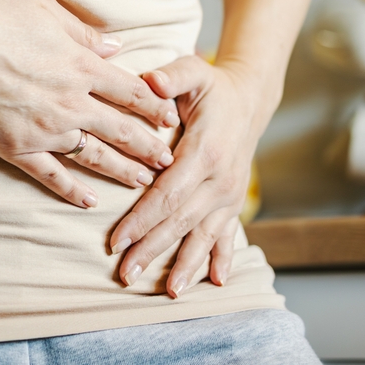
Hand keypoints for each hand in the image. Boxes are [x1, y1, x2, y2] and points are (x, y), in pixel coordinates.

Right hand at [0, 0, 179, 207]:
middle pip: (122, 129)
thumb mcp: (44, 10)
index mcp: (81, 65)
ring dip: (123, 171)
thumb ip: (83, 33)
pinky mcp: (14, 148)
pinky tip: (88, 201)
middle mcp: (71, 102)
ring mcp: (44, 129)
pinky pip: (50, 175)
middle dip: (150, 147)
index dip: (155, 107)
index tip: (171, 119)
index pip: (132, 92)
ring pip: (95, 157)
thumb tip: (114, 48)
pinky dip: (71, 190)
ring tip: (143, 183)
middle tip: (171, 161)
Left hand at [108, 55, 269, 294]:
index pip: (168, 193)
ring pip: (204, 235)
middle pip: (181, 221)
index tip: (116, 240)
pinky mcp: (234, 202)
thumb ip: (171, 76)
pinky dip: (222, 259)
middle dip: (152, 250)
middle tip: (125, 274)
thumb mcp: (193, 72)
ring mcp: (231, 194)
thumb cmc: (211, 86)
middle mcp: (221, 179)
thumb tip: (150, 81)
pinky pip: (228, 235)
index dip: (142, 219)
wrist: (248, 99)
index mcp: (205, 151)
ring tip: (169, 292)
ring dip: (186, 264)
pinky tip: (215, 282)